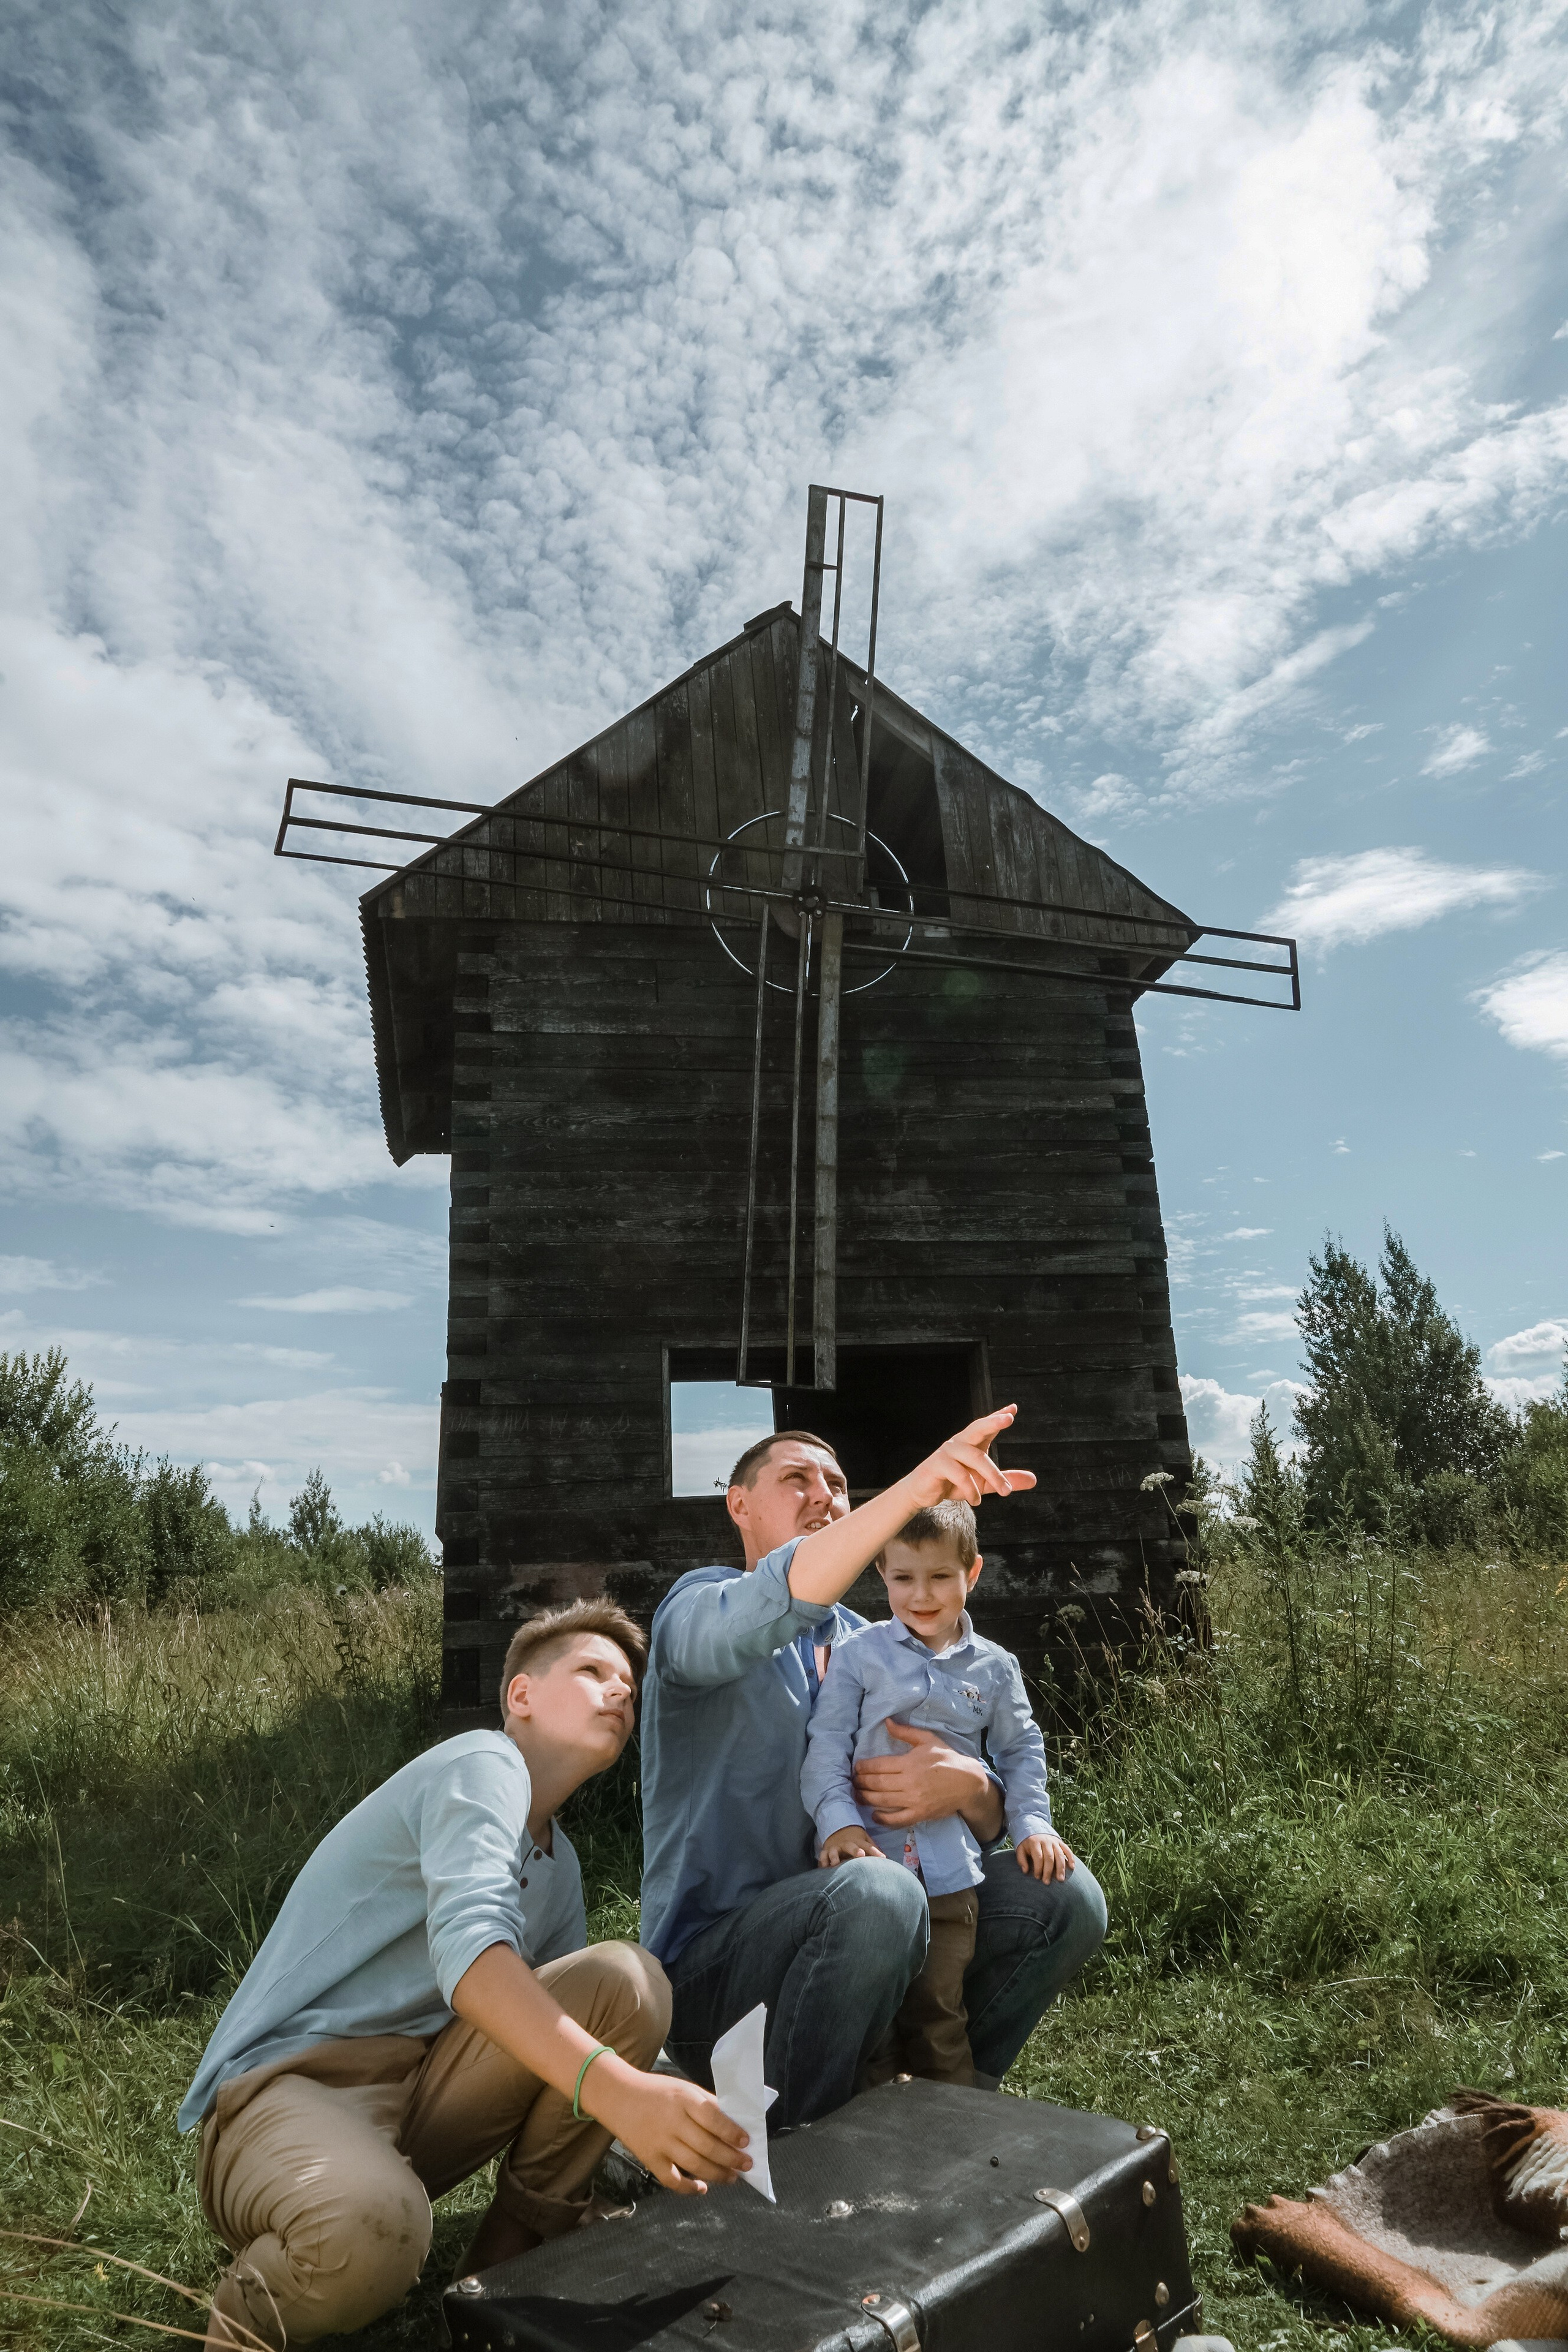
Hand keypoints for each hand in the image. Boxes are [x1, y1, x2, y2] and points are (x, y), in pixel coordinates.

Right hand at [585, 2064, 750, 2195]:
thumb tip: (735, 2123)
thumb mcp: (684, 2089)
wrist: (618, 2097)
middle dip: (731, 2158)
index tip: (746, 2141)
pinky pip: (671, 2180)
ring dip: (717, 2174)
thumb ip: (707, 2104)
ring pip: (694, 2165)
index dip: (731, 2132)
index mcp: (684, 2099)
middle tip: (746, 2164)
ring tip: (732, 2177)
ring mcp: (660, 2142)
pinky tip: (702, 2189)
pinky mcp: (649, 2159)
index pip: (713, 2118)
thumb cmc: (658, 2092)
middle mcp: (672, 2121)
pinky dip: (688, 2188)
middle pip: (707, 2145)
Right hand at [818, 1824, 887, 1867]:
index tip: (882, 1857)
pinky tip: (822, 1868)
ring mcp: (835, 1847)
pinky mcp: (826, 1851)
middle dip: (855, 1850)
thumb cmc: (855, 1839)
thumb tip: (887, 1859)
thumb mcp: (865, 1840)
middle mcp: (846, 1844)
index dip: (875, 1852)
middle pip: (851, 1846)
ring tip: (835, 1864)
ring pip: (834, 1851)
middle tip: (861, 1855)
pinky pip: (822, 1856)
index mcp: (858, 1842)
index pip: (868, 1847)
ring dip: (834, 1857)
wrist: (838, 1829)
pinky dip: (822, 1861)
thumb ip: (874, 1849)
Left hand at [853, 1720, 1001, 1837]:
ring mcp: (914, 1800)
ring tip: (857, 1795)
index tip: (856, 1767)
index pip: (879, 1765)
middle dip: (861, 1783)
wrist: (968, 1782)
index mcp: (910, 1762)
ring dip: (866, 1798)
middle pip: (877, 1784)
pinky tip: (874, 1814)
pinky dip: (883, 1819)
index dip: (864, 1767)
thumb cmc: (947, 1758)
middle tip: (852, 1781)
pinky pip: (897, 1819)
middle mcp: (909, 1782)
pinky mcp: (919, 1814)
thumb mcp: (928, 1739)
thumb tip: (886, 1722)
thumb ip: (905, 1732)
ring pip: (883, 1801)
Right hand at [904, 1405, 1035, 1512]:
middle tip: (1009, 1418)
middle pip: (977, 1427)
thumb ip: (1006, 1479)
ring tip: (1005, 1492)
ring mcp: (948, 1451)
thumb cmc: (954, 1483)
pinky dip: (971, 1489)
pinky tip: (976, 1500)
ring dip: (993, 1475)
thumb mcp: (985, 1483)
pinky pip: (960, 1474)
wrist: (924, 1493)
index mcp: (971, 1443)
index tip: (1013, 1408)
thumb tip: (1034, 1480)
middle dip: (993, 1422)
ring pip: (976, 1457)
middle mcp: (960, 1442)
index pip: (986, 1426)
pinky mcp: (937, 1464)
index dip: (998, 1416)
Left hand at [1015, 1833, 1075, 1881]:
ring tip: (1060, 1879)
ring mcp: (1054, 1841)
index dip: (1038, 1868)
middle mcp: (1046, 1841)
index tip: (1037, 1877)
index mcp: (1035, 1842)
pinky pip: (1067, 1850)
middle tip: (1047, 1882)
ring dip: (1061, 1868)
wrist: (1035, 1828)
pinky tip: (1072, 1868)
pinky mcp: (1061, 1842)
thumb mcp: (1021, 1849)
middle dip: (1048, 1871)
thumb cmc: (1028, 1844)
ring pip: (1060, 1855)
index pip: (1038, 1857)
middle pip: (1049, 1857)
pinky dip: (1071, 1858)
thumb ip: (1021, 1860)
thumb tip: (1025, 1871)